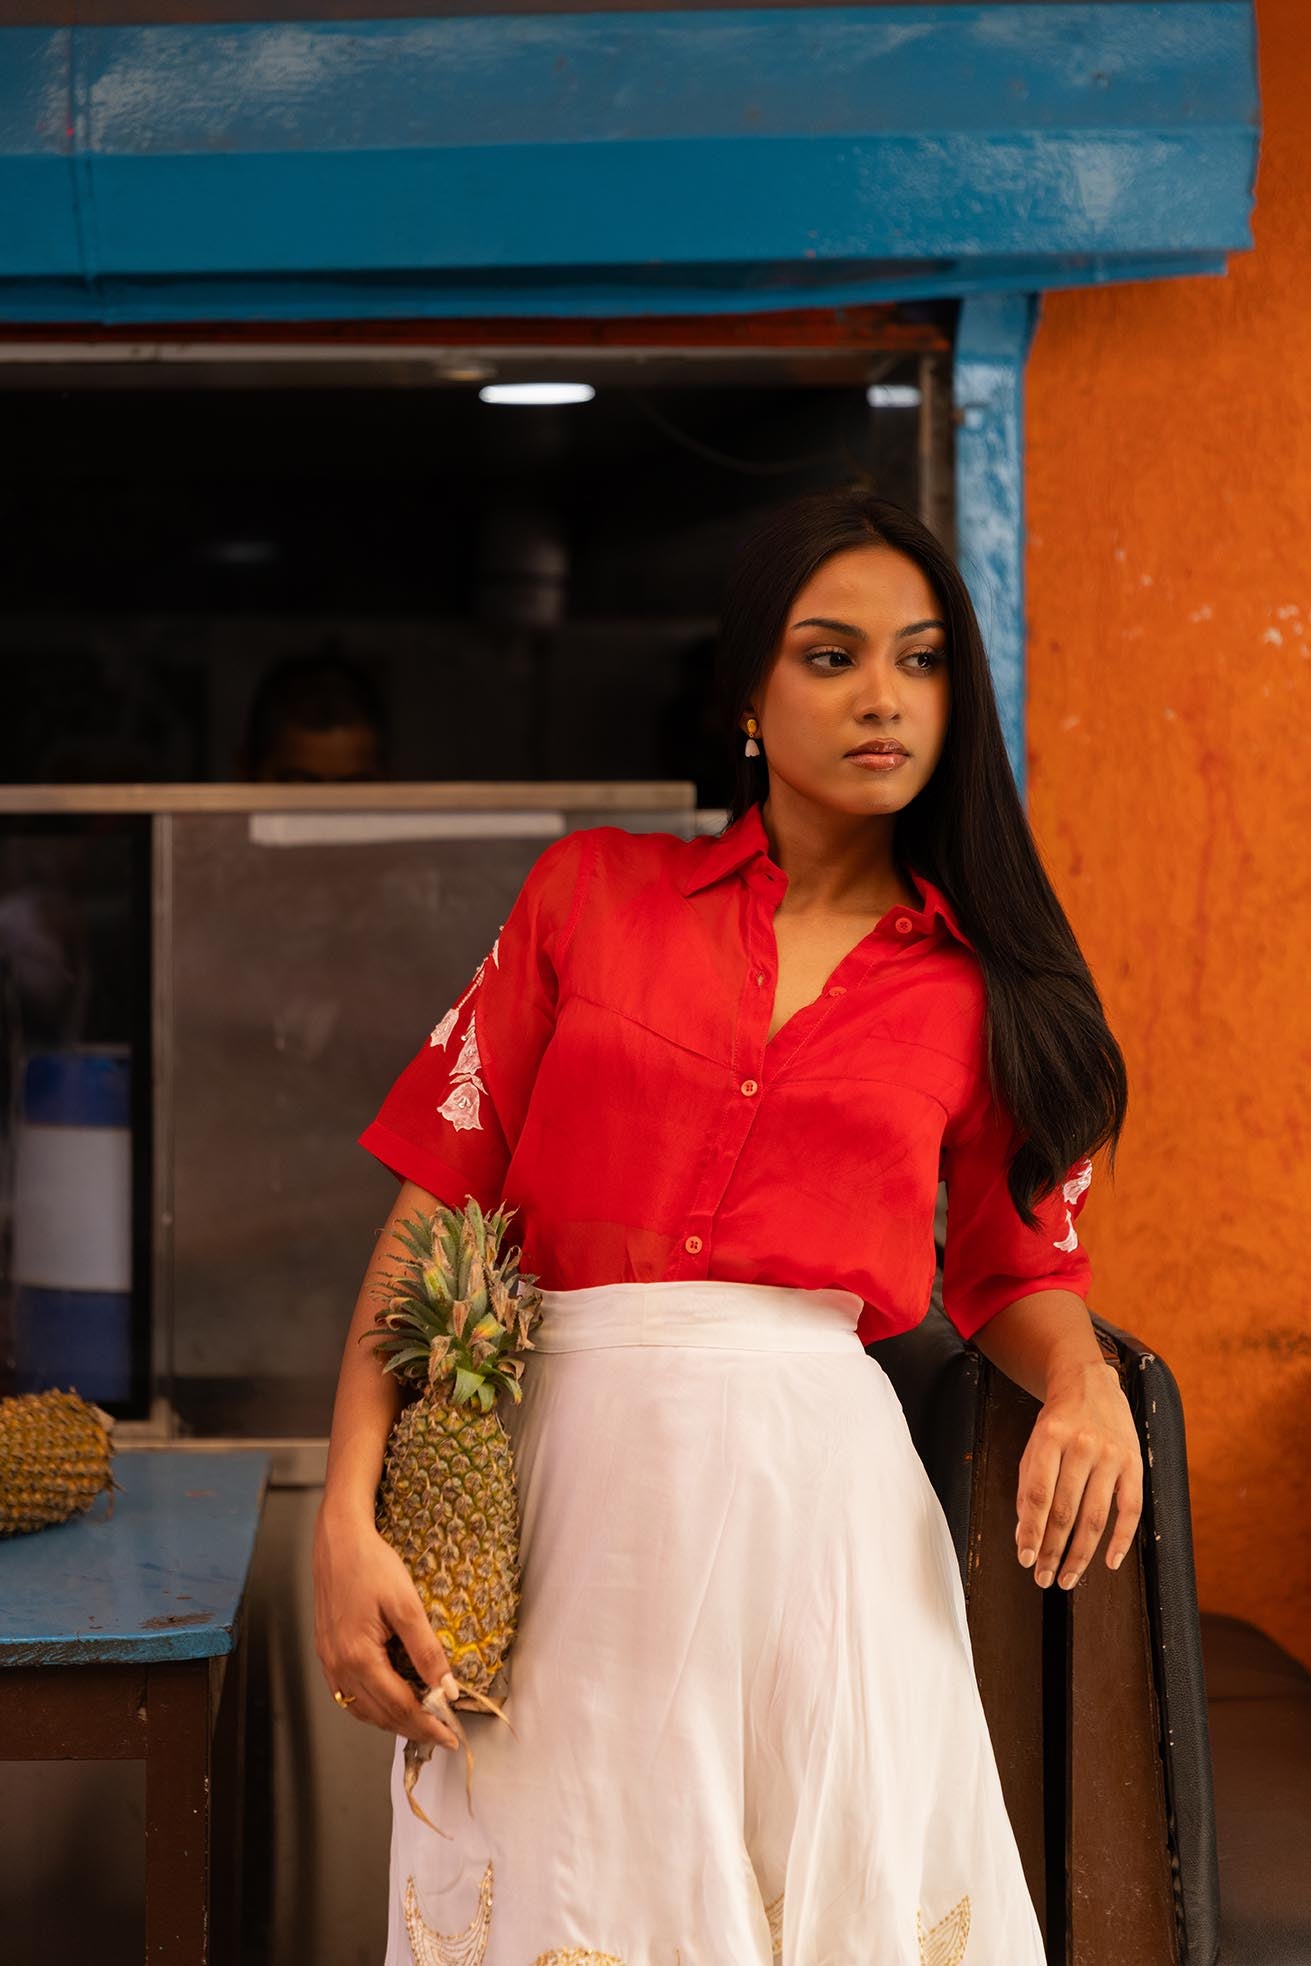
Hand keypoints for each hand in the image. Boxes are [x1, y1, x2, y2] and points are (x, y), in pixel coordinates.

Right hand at [312, 1506, 459, 1749]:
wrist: (338, 1542)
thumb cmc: (372, 1565)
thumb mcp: (407, 1604)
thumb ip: (427, 1650)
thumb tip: (448, 1688)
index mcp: (359, 1657)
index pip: (400, 1707)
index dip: (428, 1725)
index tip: (452, 1737)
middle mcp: (339, 1668)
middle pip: (380, 1715)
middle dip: (413, 1729)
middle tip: (442, 1734)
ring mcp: (329, 1663)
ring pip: (363, 1710)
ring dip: (392, 1721)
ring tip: (421, 1722)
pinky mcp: (326, 1654)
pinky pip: (350, 1695)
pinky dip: (373, 1707)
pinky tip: (390, 1700)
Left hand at [1015, 1360, 1142, 1589]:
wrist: (1091, 1383)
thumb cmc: (1057, 1421)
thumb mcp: (1033, 1444)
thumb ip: (1027, 1487)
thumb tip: (1024, 1535)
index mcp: (1050, 1438)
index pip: (1038, 1495)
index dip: (1031, 1531)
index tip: (1025, 1559)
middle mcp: (1083, 1446)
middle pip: (1066, 1510)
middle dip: (1053, 1550)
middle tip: (1044, 1577)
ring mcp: (1112, 1455)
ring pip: (1096, 1516)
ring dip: (1081, 1554)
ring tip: (1068, 1577)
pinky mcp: (1135, 1463)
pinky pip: (1131, 1509)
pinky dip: (1122, 1540)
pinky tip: (1109, 1563)